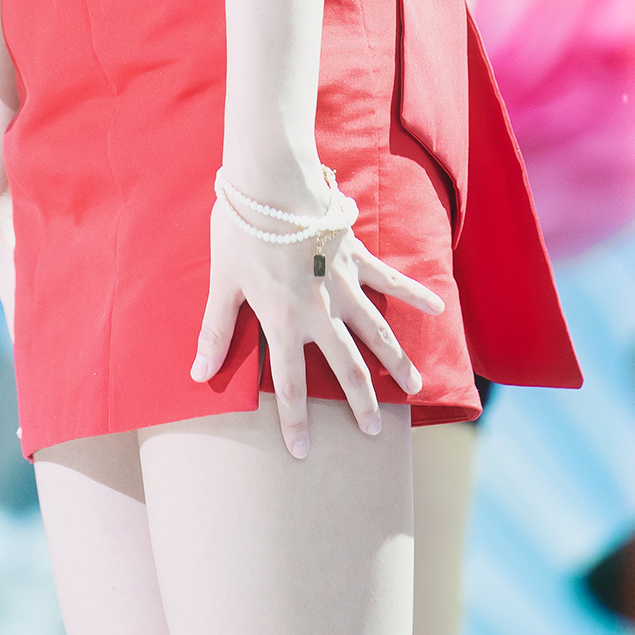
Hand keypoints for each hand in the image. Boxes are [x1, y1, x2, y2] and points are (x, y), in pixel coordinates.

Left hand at [190, 197, 443, 457]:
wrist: (272, 183)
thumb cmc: (241, 230)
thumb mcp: (222, 283)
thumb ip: (215, 331)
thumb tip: (198, 374)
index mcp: (283, 322)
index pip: (289, 383)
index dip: (295, 420)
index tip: (303, 451)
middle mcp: (320, 311)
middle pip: (346, 365)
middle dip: (360, 402)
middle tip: (374, 431)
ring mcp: (343, 284)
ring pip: (376, 330)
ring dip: (396, 360)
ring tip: (416, 386)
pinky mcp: (355, 256)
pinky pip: (390, 278)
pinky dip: (414, 293)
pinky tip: (436, 307)